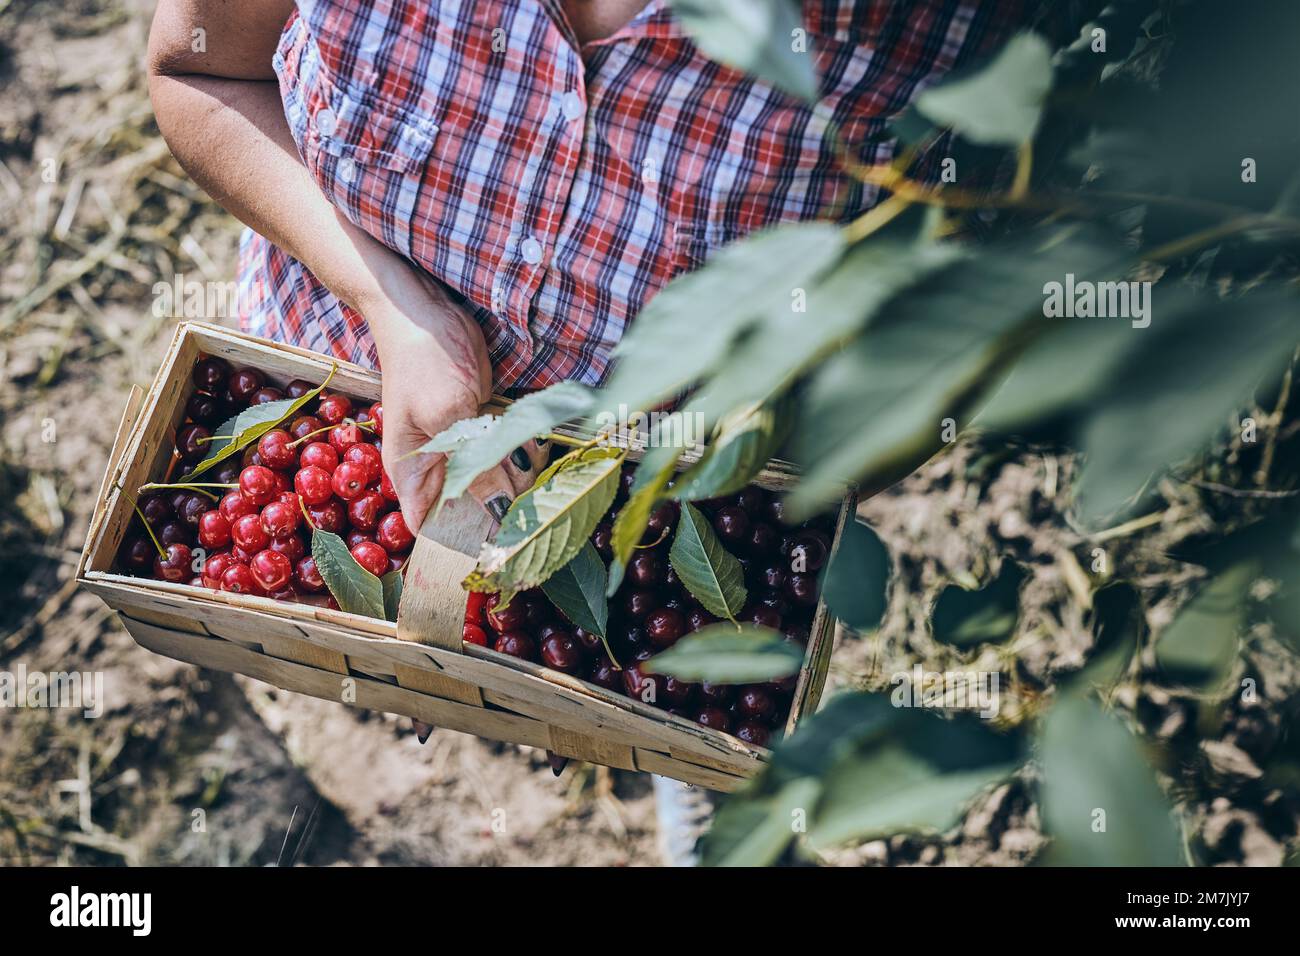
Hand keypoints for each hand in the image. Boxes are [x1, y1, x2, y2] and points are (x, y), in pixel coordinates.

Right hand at [365, 268, 546, 534]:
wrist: (425, 312)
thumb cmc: (422, 362)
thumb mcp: (449, 415)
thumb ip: (474, 465)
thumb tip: (499, 510)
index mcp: (413, 476)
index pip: (435, 529)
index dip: (467, 541)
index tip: (504, 545)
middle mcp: (438, 468)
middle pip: (475, 509)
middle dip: (506, 504)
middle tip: (531, 490)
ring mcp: (463, 448)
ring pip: (499, 482)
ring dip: (523, 475)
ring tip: (537, 458)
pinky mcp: (485, 427)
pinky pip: (509, 453)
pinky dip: (527, 450)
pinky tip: (540, 443)